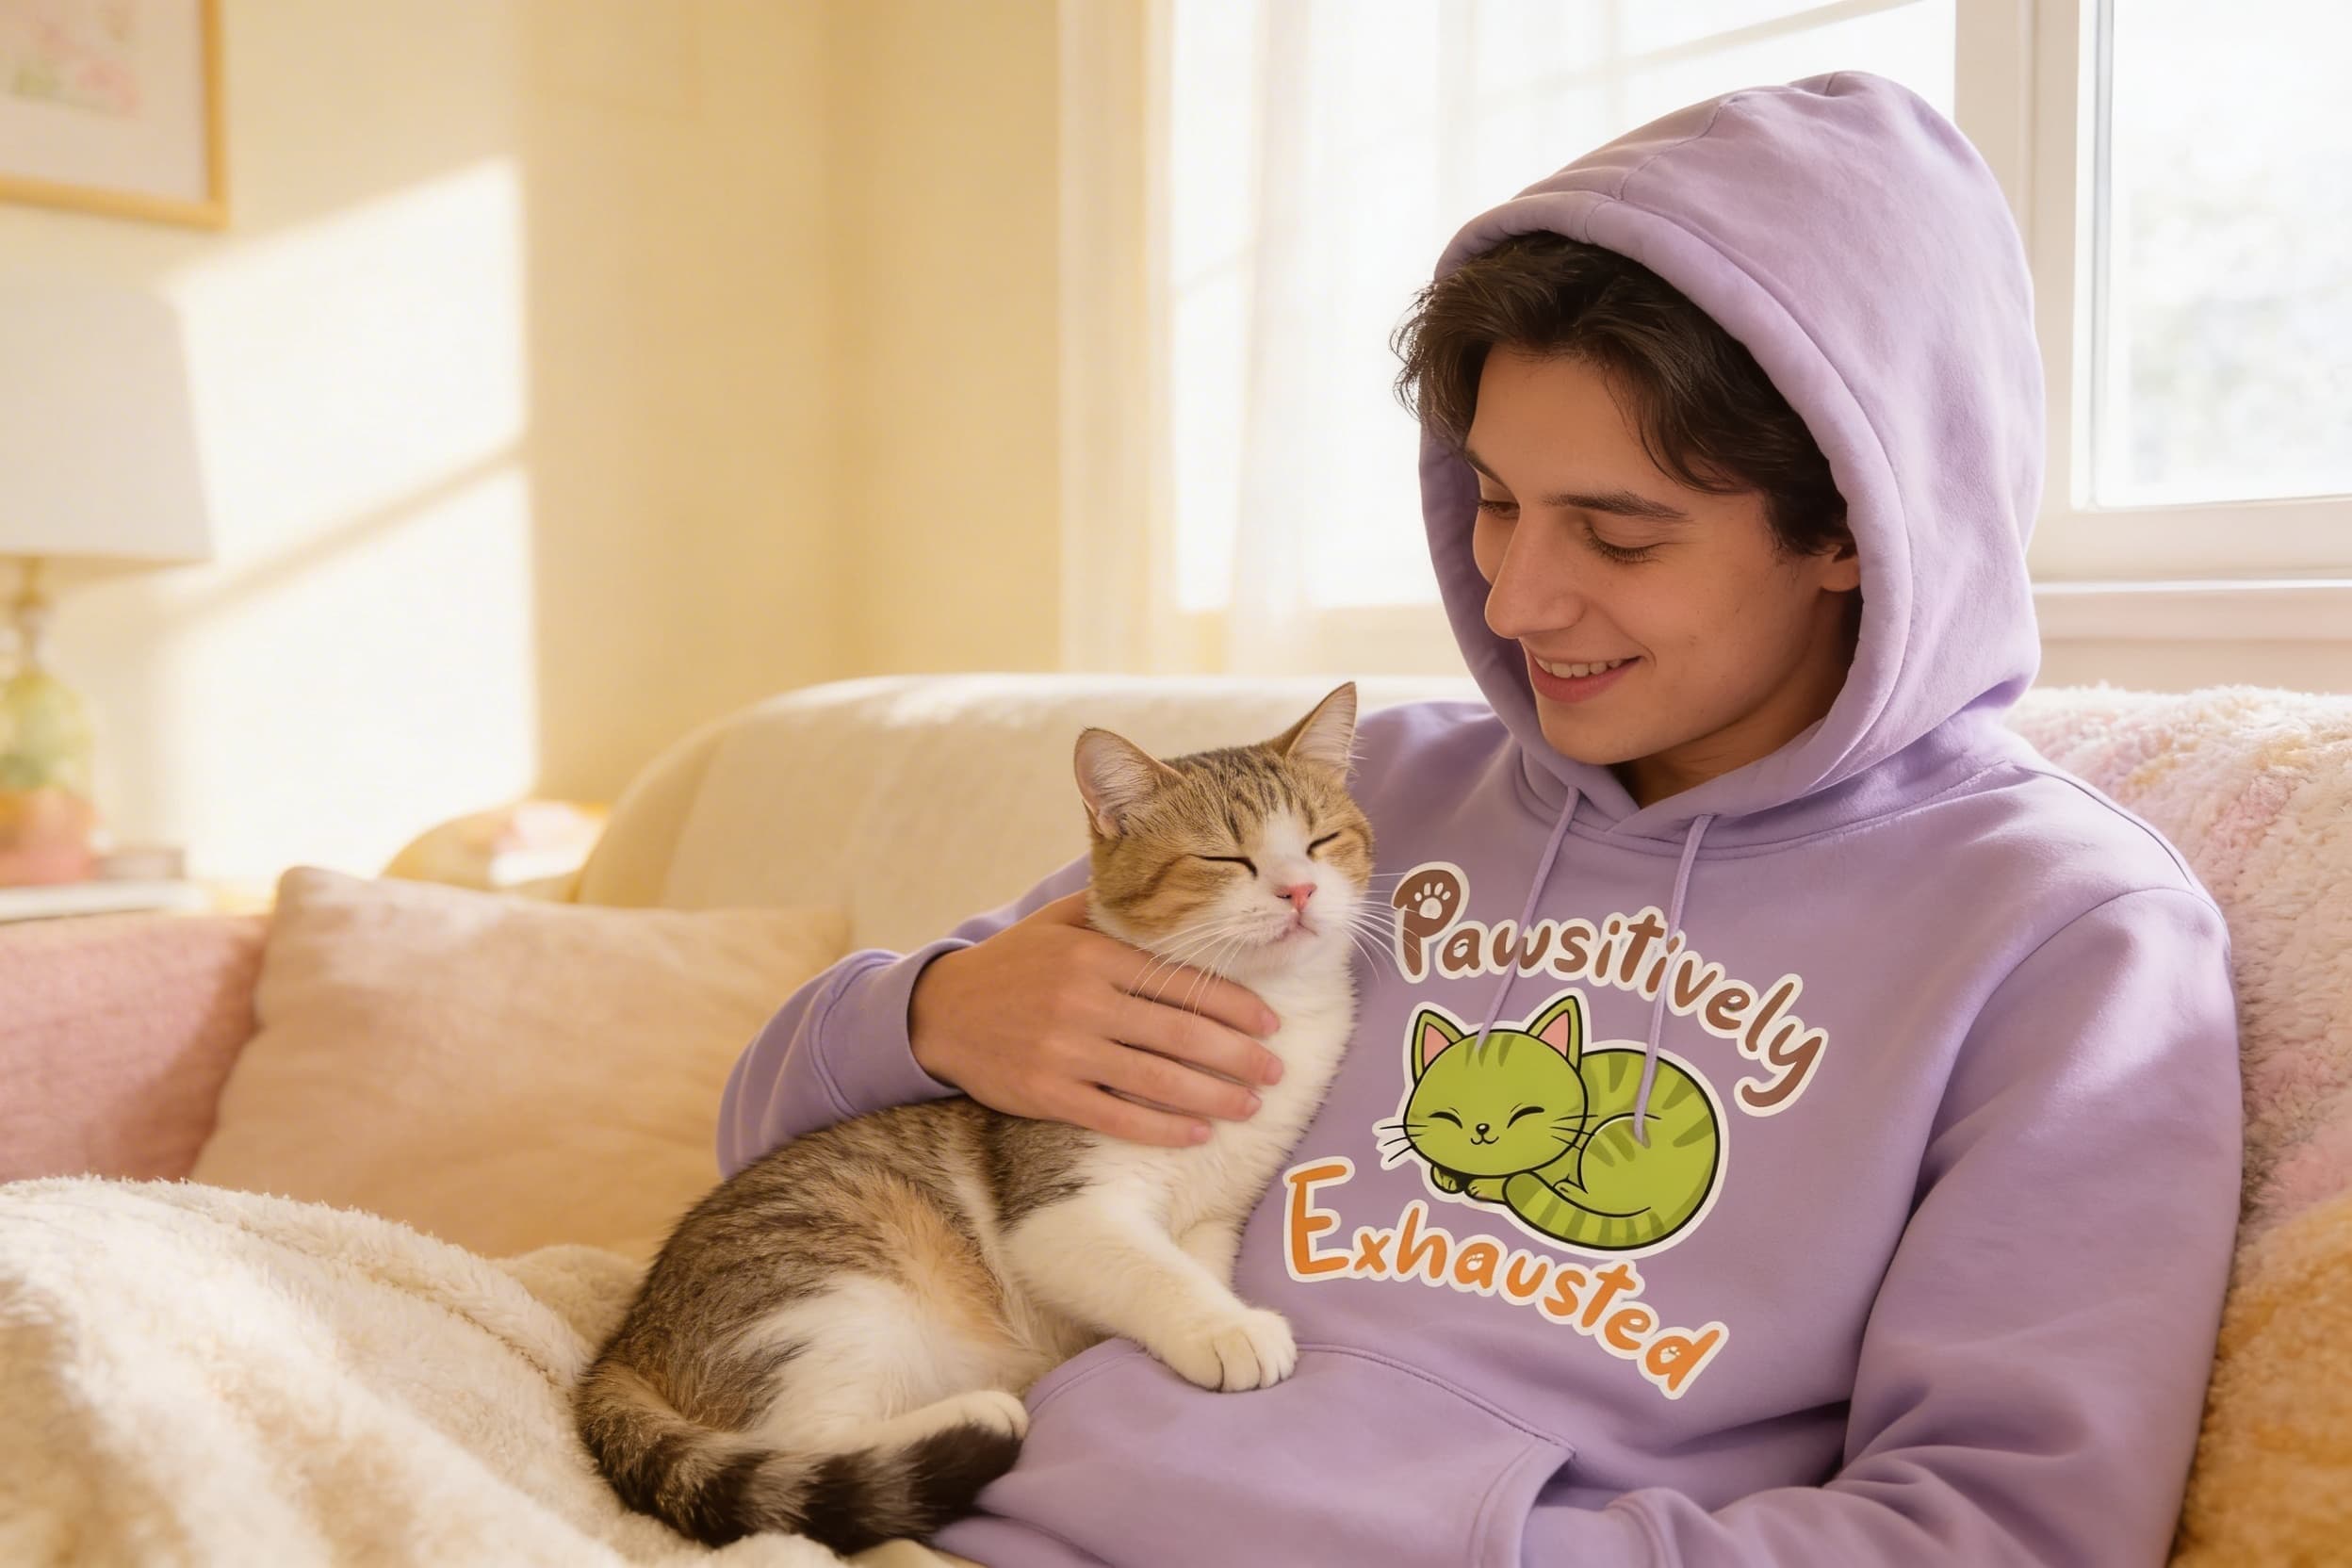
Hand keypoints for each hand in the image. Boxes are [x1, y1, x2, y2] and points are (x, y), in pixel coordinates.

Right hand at [908, 890, 1284, 1146]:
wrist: (940, 1012)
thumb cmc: (1012, 965)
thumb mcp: (1058, 923)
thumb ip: (1114, 914)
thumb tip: (1178, 892)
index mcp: (1094, 955)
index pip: (1180, 981)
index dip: (1233, 1004)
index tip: (1271, 1023)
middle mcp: (1084, 1001)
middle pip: (1179, 1032)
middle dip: (1237, 1055)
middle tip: (1275, 1072)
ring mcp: (1064, 1050)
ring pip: (1156, 1078)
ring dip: (1212, 1096)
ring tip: (1250, 1106)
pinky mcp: (1046, 1093)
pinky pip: (1117, 1115)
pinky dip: (1162, 1128)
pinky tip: (1197, 1134)